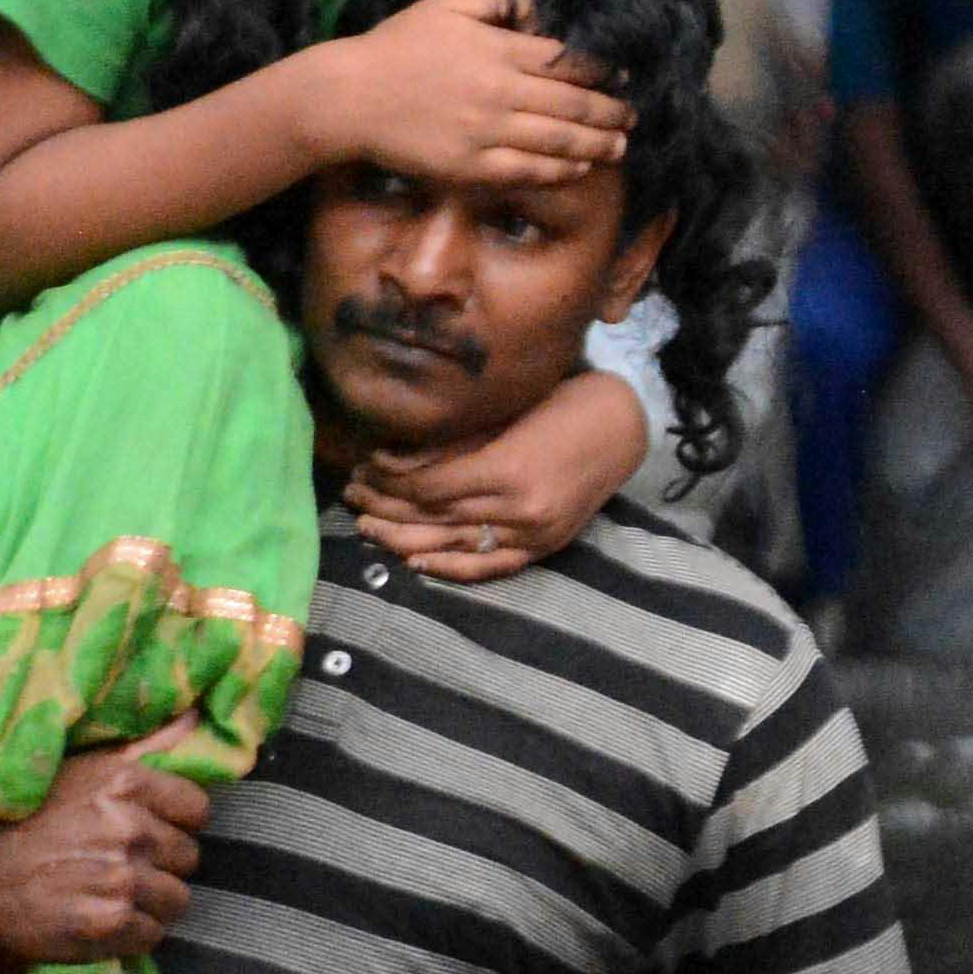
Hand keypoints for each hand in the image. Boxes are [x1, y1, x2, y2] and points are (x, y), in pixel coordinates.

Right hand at [0, 724, 212, 963]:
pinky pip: (152, 934)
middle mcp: (129, 827)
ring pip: (176, 900)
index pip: (198, 810)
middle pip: (189, 858)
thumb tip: (195, 715)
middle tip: (121, 869)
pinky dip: (131, 935)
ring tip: (111, 896)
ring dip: (150, 904)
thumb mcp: (81, 769)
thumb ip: (144, 746)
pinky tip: (100, 922)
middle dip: (161, 866)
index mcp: (125, 783)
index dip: (176, 826)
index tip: (149, 834)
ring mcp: (121, 877)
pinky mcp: (109, 922)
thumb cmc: (25, 820)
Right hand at [294, 0, 629, 185]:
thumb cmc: (397, 45)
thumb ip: (497, 2)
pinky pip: (528, 171)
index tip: (624, 77)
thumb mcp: (447, 3)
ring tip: (619, 147)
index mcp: (499, 49)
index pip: (567, 61)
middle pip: (572, 104)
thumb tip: (536, 10)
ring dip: (596, 144)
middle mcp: (502, 91)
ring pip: (558, 141)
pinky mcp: (472, 167)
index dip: (602, 71)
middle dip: (610, 111)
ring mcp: (488, 132)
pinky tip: (578, 168)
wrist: (351, 97)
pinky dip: (559, 170)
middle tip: (633, 117)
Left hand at [350, 365, 647, 576]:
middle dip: (387, 508)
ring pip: (454, 546)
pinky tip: (416, 563)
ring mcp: (533, 533)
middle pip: (435, 517)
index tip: (361, 468)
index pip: (429, 487)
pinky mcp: (544, 546)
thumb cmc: (561, 404)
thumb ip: (452, 444)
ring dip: (405, 538)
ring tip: (368, 529)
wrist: (622, 426)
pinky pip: (490, 567)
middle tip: (351, 498)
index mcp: (507, 469)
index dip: (390, 481)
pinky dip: (451, 569)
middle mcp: (518, 509)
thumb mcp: (502, 415)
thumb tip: (392, 460)